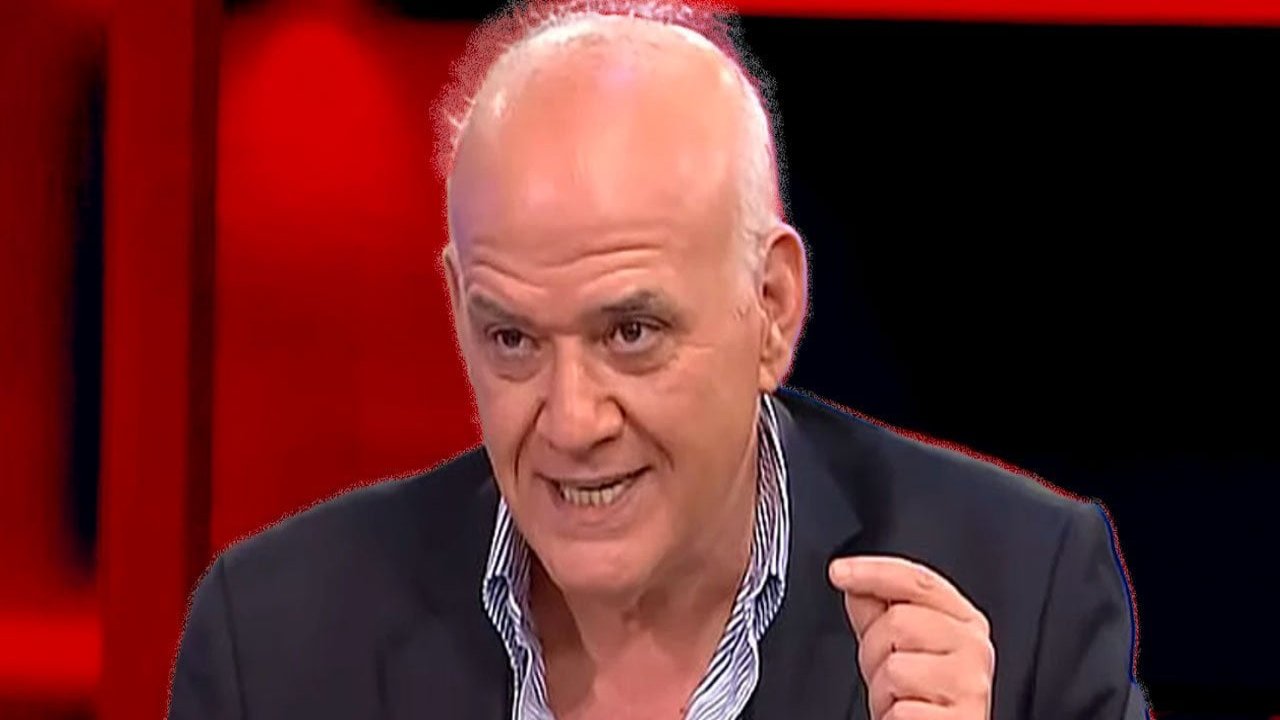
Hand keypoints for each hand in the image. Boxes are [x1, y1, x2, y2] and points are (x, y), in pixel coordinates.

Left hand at [828, 556, 994, 719]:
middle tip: (886, 677)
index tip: (839, 572)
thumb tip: (857, 584)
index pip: (918, 582)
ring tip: (899, 702)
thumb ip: (878, 614)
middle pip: (898, 620)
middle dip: (873, 652)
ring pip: (896, 667)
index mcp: (964, 622)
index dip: (875, 572)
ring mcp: (971, 685)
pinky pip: (900, 710)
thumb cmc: (919, 702)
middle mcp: (975, 648)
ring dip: (881, 692)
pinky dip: (891, 719)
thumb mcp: (896, 649)